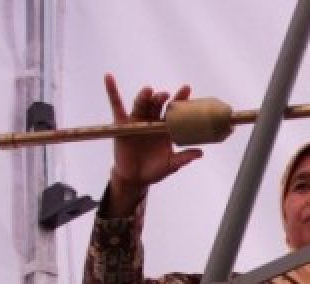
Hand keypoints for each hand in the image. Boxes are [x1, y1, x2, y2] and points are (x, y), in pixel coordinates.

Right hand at [103, 74, 202, 215]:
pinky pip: (116, 105)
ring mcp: (137, 121)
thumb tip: (200, 152)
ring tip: (149, 91)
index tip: (187, 89)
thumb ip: (184, 157)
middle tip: (167, 95)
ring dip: (145, 96)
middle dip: (162, 98)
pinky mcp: (121, 124)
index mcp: (165, 128)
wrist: (136, 178)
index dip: (180, 99)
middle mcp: (152, 121)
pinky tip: (109, 78)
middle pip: (157, 105)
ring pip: (141, 104)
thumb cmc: (155, 170)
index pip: (173, 111)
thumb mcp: (171, 164)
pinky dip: (112, 91)